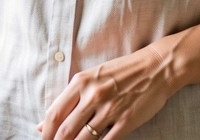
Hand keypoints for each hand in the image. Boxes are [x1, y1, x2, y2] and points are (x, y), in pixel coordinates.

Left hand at [36, 46, 178, 139]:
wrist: (156, 67)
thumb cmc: (122, 71)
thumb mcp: (91, 77)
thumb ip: (69, 99)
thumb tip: (43, 123)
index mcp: (81, 82)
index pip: (54, 113)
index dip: (45, 133)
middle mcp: (93, 95)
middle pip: (65, 130)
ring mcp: (110, 109)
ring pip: (83, 139)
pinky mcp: (126, 121)